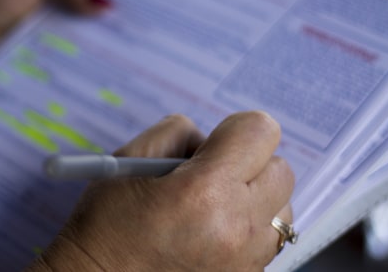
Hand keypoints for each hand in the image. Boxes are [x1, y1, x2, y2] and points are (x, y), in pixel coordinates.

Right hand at [28, 111, 293, 270]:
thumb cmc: (106, 227)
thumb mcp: (130, 159)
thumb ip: (177, 133)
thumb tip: (208, 139)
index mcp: (204, 192)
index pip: (260, 131)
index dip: (236, 128)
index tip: (216, 141)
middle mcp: (236, 228)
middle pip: (281, 169)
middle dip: (249, 162)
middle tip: (211, 172)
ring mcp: (247, 260)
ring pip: (282, 206)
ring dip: (254, 196)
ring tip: (212, 206)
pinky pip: (270, 238)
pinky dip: (250, 225)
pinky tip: (214, 230)